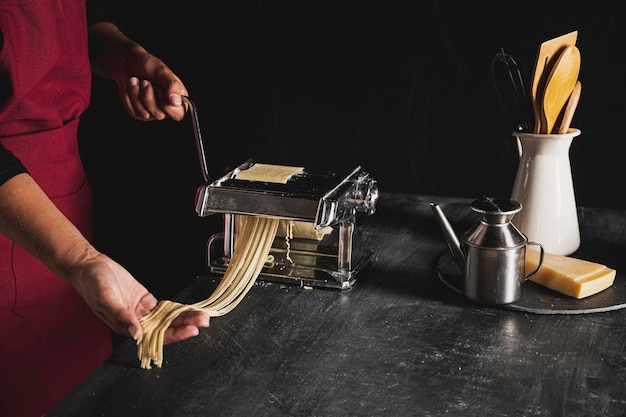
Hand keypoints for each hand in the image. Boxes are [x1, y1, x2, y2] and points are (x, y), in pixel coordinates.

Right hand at [70, 252, 209, 343]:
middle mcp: (137, 322)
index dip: (174, 335)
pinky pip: (164, 308)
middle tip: (203, 322)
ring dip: (184, 318)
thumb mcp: (106, 298)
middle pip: (166, 328)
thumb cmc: (92, 284)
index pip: (155, 336)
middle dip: (185, 326)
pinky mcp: (145, 301)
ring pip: (168, 318)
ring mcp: (142, 311)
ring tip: (202, 316)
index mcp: (126, 327)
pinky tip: (189, 309)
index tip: (190, 331)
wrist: (90, 267)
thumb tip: (137, 333)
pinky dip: (177, 308)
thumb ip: (122, 316)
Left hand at [117, 51, 188, 121]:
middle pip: (159, 115)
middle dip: (148, 96)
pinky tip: (130, 87)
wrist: (127, 62)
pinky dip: (129, 97)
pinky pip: (133, 112)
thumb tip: (176, 102)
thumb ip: (172, 85)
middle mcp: (166, 108)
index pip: (178, 114)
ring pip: (144, 114)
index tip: (159, 90)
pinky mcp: (138, 113)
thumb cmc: (147, 64)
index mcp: (178, 98)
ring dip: (136, 95)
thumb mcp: (162, 71)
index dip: (167, 105)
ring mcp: (151, 112)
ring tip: (135, 81)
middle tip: (145, 82)